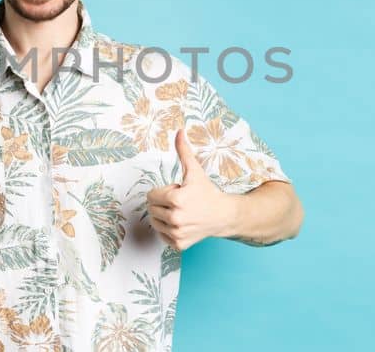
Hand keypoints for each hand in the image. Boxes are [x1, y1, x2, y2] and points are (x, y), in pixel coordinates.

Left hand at [146, 129, 236, 250]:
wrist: (223, 215)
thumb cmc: (207, 192)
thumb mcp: (194, 171)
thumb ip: (183, 151)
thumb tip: (179, 131)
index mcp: (175, 199)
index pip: (151, 195)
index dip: (164, 191)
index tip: (178, 192)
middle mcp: (175, 218)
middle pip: (151, 208)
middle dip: (163, 203)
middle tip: (181, 202)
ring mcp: (177, 233)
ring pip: (155, 222)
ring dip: (164, 216)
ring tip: (181, 212)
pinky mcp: (179, 244)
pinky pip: (162, 236)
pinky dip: (168, 230)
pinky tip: (182, 223)